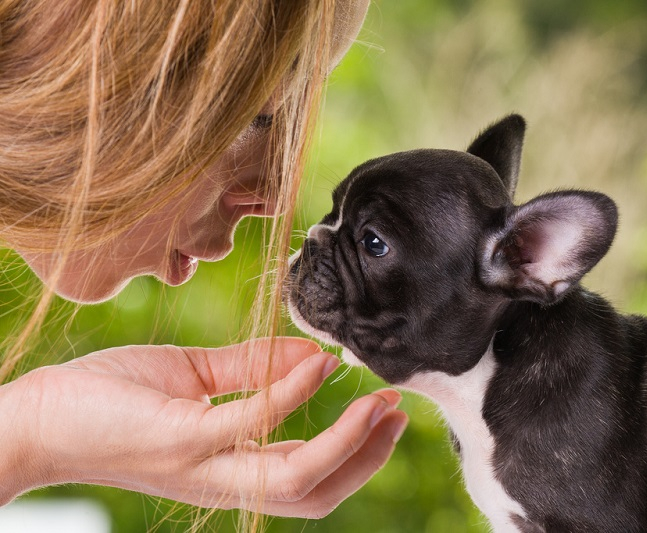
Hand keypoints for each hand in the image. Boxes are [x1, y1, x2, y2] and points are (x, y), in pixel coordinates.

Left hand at [0, 338, 407, 517]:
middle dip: (365, 458)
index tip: (385, 410)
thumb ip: (254, 368)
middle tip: (396, 413)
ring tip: (375, 400)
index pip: (307, 476)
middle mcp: (223, 479)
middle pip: (314, 492)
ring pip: (294, 476)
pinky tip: (318, 362)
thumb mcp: (195, 379)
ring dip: (346, 441)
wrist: (38, 416)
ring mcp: (203, 464)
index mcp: (230, 468)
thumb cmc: (113, 398)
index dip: (355, 452)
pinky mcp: (180, 438)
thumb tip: (312, 350)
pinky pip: (251, 421)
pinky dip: (293, 393)